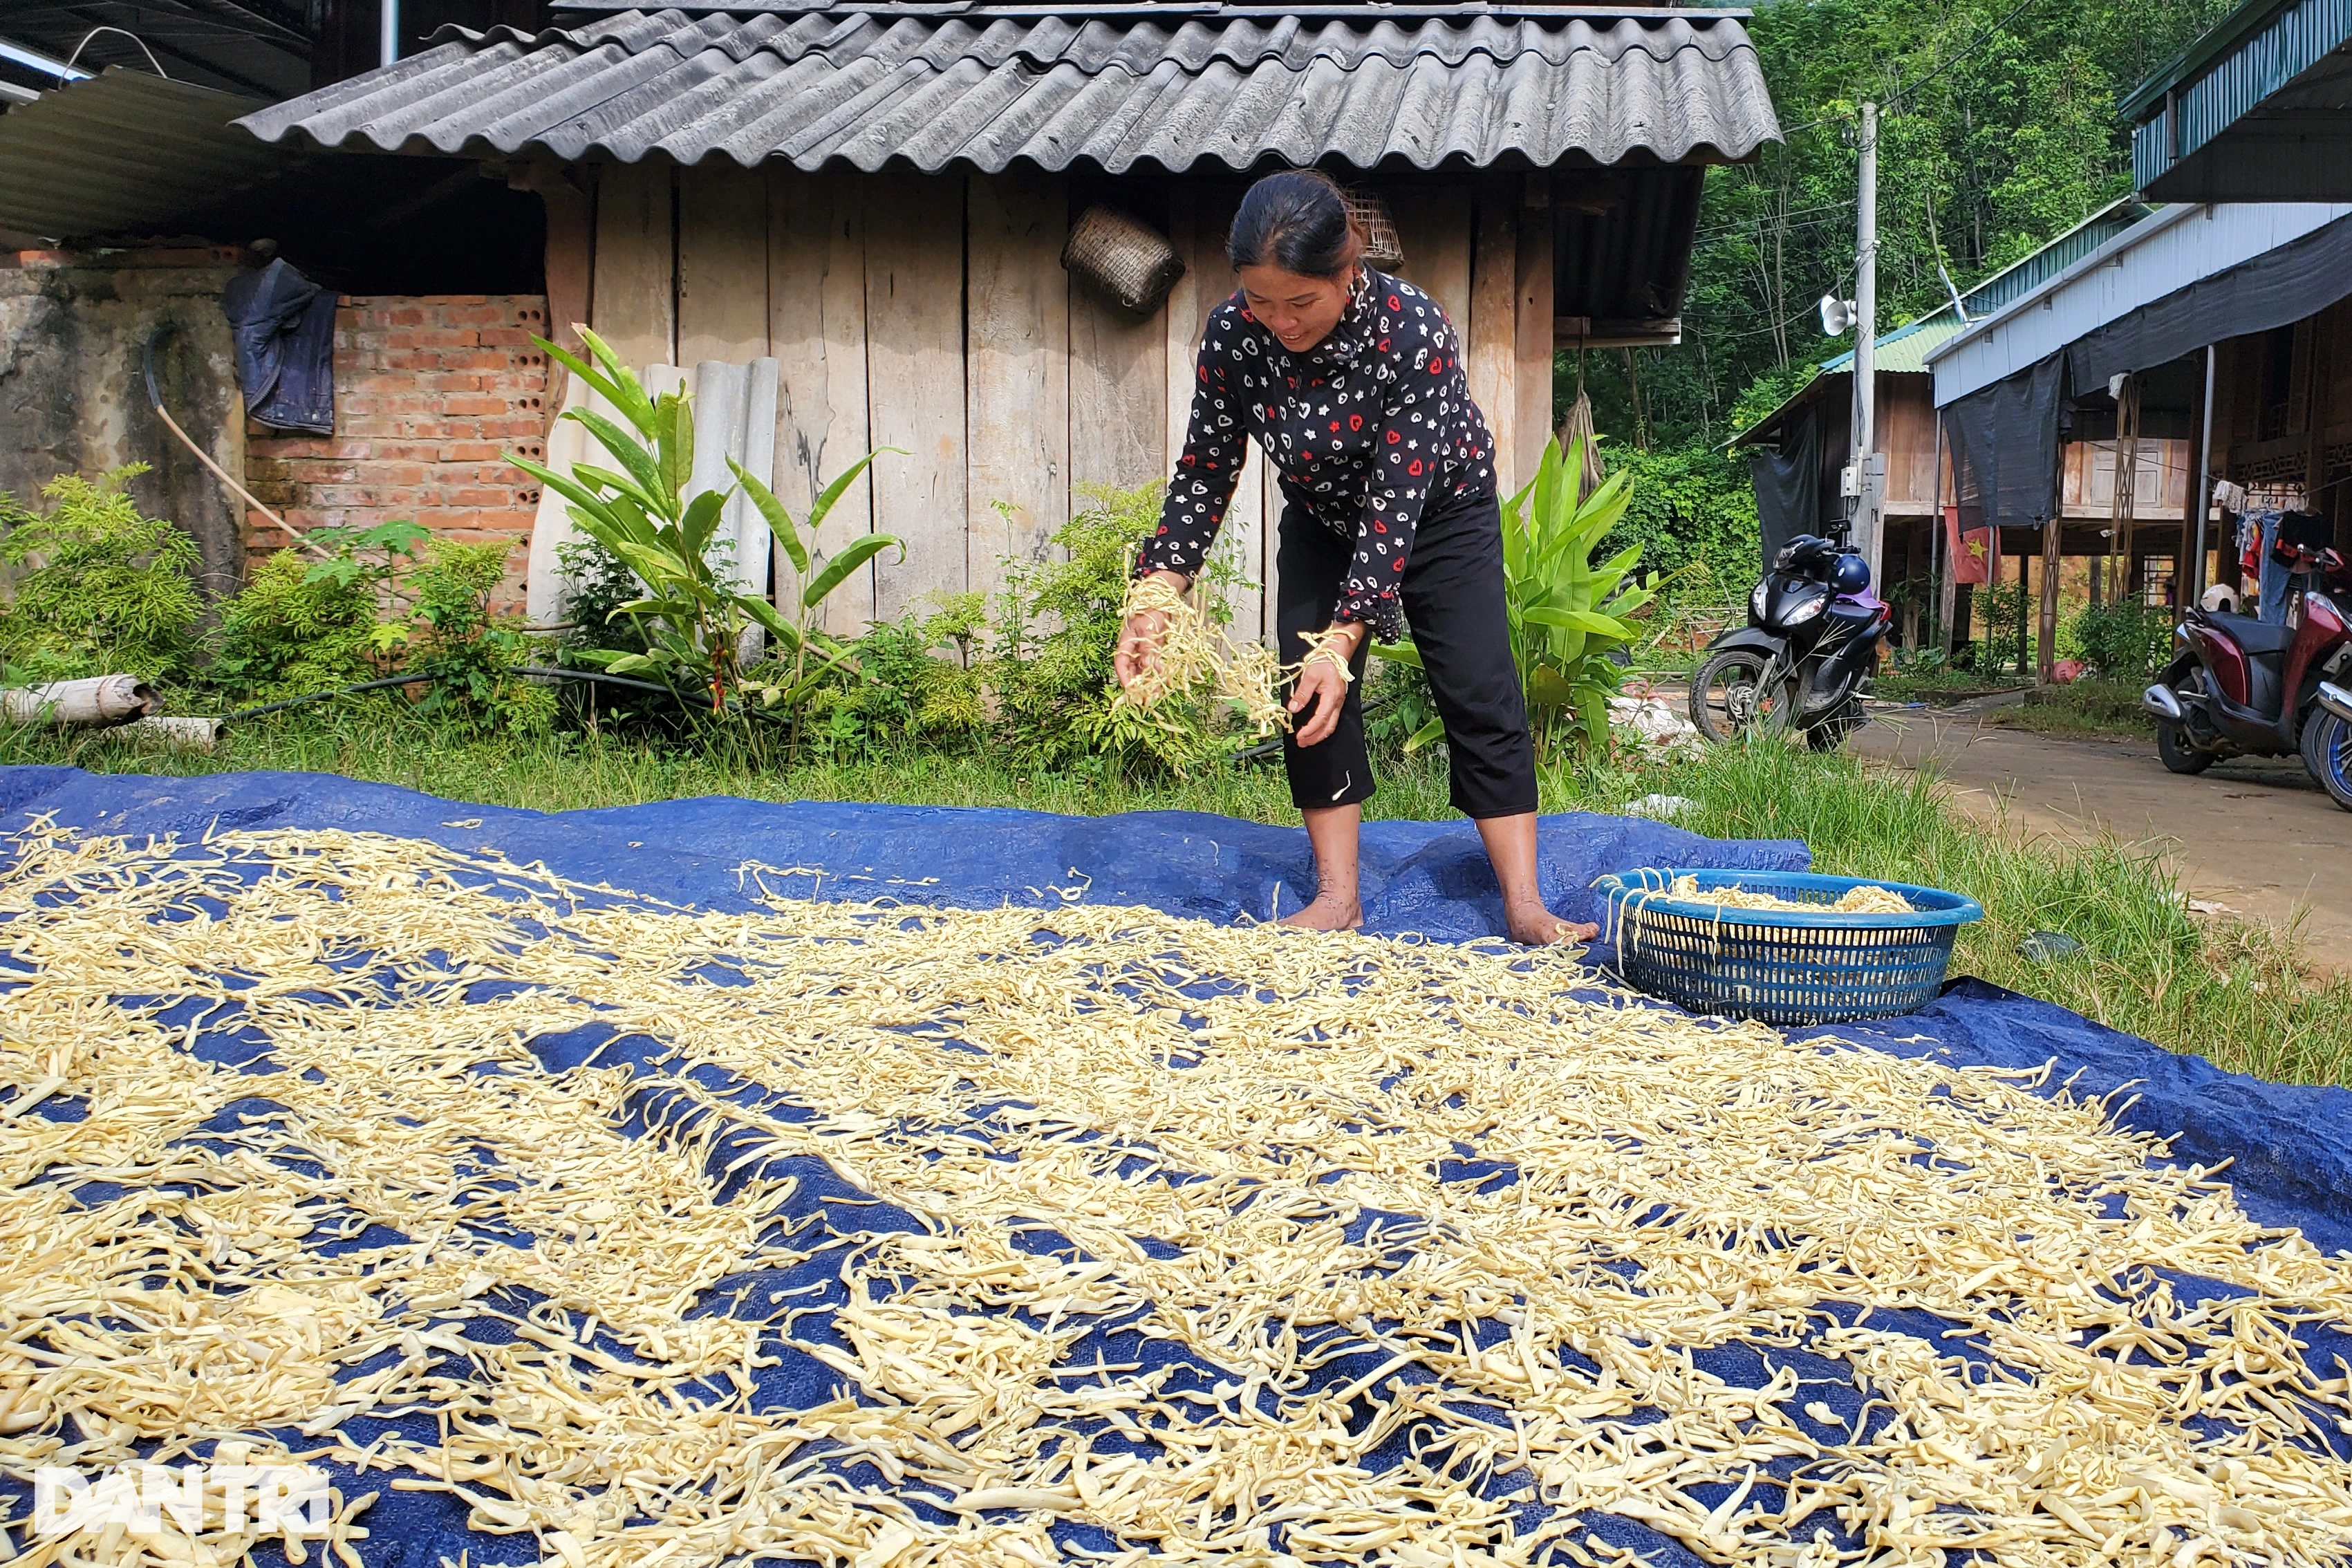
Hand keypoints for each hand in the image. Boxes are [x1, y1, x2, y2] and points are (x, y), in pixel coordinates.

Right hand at [1113, 571, 1188, 688]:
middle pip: (1131, 670)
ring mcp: (1142, 649)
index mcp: (1125, 641)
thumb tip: (1148, 668)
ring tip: (1156, 694)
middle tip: (1146, 698)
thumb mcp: (1149, 629)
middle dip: (1138, 684)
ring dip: (1148, 682)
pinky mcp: (1152, 649)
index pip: (1121, 663)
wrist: (1162, 599)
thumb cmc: (1151, 610)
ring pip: (1142, 670)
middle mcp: (1132, 648)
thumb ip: (1148, 649)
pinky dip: (1156, 673)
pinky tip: (1162, 682)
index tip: (1131, 689)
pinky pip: (1152, 665)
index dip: (1125, 677)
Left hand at [1288, 623, 1362, 746]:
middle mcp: (1337, 702)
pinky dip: (1322, 728)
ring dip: (1318, 735)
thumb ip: (1302, 693)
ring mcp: (1338, 702)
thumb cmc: (1325, 661)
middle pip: (1328, 727)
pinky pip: (1331, 719)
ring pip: (1331, 725)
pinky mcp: (1336, 701)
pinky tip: (1313, 730)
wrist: (1336, 652)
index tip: (1298, 736)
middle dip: (1314, 737)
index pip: (1320, 719)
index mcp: (1332, 696)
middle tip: (1301, 743)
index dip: (1309, 730)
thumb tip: (1293, 709)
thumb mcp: (1310, 675)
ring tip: (1305, 740)